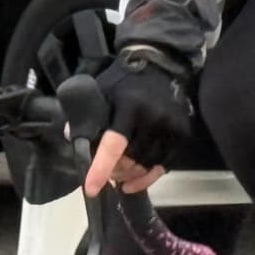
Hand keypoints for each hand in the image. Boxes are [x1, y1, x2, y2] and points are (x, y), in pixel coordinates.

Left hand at [83, 44, 195, 198]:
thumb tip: (72, 136)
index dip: (101, 168)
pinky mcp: (182, 136)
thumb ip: (88, 112)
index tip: (91, 188)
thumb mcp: (102, 89)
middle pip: (130, 160)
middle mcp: (153, 118)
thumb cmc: (126, 79)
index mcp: (130, 105)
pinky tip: (132, 182)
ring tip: (117, 175)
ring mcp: (170, 128)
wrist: (162, 66)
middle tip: (105, 172)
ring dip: (129, 175)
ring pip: (146, 166)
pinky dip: (146, 178)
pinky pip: (163, 167)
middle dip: (113, 171)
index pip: (114, 144)